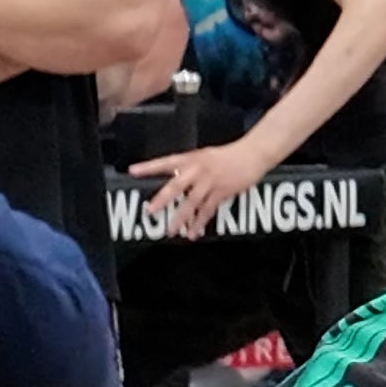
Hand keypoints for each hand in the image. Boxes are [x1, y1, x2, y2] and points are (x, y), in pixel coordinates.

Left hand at [130, 142, 268, 239]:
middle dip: (162, 200)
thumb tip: (175, 178)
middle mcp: (198, 169)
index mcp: (192, 159)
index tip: (132, 171)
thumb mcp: (206, 155)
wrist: (253, 153)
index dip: (149, 167)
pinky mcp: (222, 191)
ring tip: (171, 230)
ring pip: (191, 202)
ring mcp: (210, 181)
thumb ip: (190, 167)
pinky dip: (200, 222)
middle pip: (176, 186)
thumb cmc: (230, 155)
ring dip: (180, 217)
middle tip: (150, 211)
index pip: (166, 161)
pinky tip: (193, 232)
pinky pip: (208, 210)